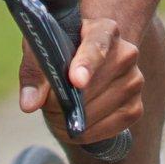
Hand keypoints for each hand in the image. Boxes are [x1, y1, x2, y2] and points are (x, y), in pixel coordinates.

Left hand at [23, 12, 148, 145]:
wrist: (88, 61)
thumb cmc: (62, 50)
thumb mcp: (41, 50)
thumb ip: (34, 73)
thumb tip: (29, 104)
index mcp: (104, 30)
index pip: (97, 46)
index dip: (86, 65)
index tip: (75, 81)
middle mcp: (126, 54)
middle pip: (92, 88)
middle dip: (63, 103)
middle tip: (47, 104)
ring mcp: (134, 82)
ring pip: (97, 112)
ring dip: (70, 120)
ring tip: (59, 112)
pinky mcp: (135, 108)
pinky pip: (107, 130)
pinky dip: (85, 133)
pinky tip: (74, 126)